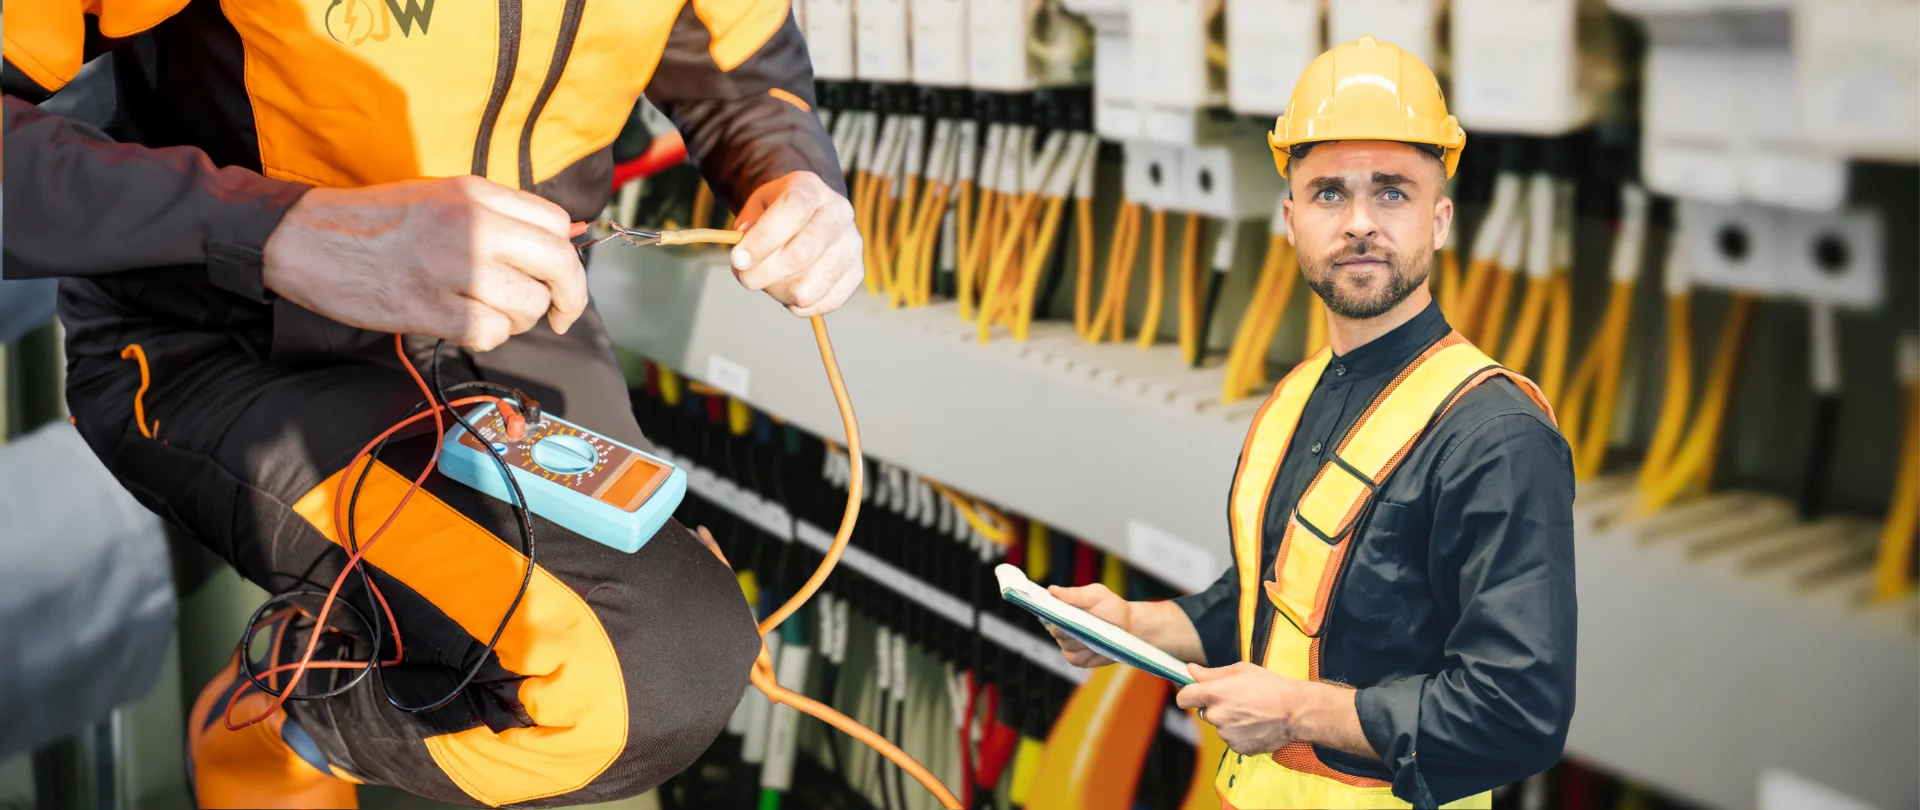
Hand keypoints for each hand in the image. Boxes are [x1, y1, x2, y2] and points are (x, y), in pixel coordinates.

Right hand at [262, 175, 587, 351]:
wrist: (308, 240)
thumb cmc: (378, 222)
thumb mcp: (444, 197)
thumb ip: (502, 214)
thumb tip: (568, 235)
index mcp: (477, 194)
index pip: (556, 225)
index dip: (565, 256)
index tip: (557, 276)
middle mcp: (474, 226)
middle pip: (558, 265)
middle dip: (569, 297)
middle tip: (561, 315)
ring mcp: (455, 268)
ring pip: (529, 306)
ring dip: (518, 319)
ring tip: (486, 310)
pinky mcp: (433, 309)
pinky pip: (492, 333)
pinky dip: (488, 336)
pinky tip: (465, 324)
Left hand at [729, 171, 862, 316]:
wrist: (809, 217)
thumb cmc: (776, 214)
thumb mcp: (757, 209)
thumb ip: (748, 227)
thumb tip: (746, 254)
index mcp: (812, 189)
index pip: (792, 211)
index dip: (763, 239)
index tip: (737, 260)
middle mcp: (839, 214)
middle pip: (802, 253)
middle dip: (764, 273)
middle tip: (744, 277)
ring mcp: (852, 245)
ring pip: (808, 287)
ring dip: (778, 292)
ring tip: (770, 280)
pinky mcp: (857, 273)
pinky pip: (820, 304)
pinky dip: (796, 305)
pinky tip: (788, 289)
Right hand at [1044, 583, 1132, 667]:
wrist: (1130, 627)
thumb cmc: (1112, 608)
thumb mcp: (1097, 594)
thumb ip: (1075, 594)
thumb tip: (1052, 590)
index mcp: (1064, 611)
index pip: (1049, 614)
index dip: (1054, 614)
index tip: (1065, 614)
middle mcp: (1063, 629)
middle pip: (1057, 633)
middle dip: (1072, 629)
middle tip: (1090, 624)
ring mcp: (1070, 646)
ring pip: (1067, 647)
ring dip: (1082, 642)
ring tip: (1098, 635)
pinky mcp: (1079, 660)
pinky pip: (1075, 659)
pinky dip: (1086, 654)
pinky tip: (1097, 647)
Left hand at [1176, 662, 1324, 755]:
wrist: (1293, 711)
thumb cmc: (1269, 687)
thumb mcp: (1240, 670)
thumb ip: (1211, 673)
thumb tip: (1191, 670)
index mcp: (1213, 694)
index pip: (1184, 698)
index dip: (1187, 695)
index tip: (1193, 695)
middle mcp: (1216, 715)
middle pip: (1204, 712)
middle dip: (1215, 707)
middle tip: (1236, 700)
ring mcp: (1226, 734)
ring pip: (1219, 726)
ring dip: (1229, 721)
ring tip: (1251, 712)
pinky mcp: (1236, 747)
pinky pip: (1232, 739)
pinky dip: (1240, 733)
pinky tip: (1255, 724)